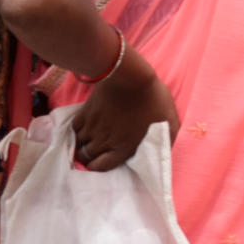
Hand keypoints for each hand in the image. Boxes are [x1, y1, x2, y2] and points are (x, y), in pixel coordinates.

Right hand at [71, 48, 178, 171]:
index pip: (101, 167)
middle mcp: (104, 141)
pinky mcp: (85, 112)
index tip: (101, 162)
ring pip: (78, 144)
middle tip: (94, 152)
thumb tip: (163, 151)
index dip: (99, 166)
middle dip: (89, 157)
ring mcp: (93, 127)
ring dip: (82, 145)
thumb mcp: (169, 122)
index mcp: (124, 146)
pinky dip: (77, 131)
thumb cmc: (153, 98)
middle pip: (86, 157)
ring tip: (89, 141)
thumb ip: (165, 140)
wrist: (131, 76)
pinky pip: (74, 129)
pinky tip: (85, 127)